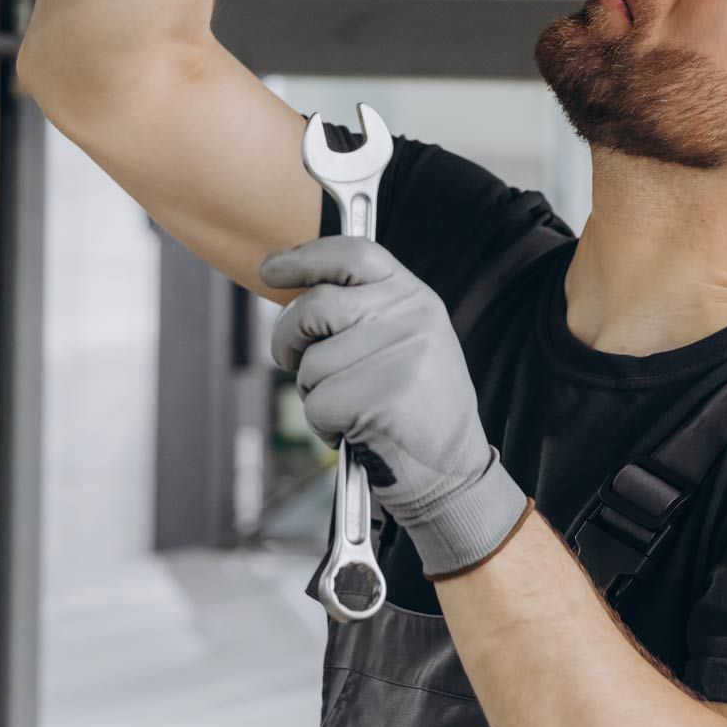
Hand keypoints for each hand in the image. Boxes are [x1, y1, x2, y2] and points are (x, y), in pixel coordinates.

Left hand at [262, 237, 528, 578]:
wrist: (454, 473)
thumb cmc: (416, 409)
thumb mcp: (409, 342)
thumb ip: (365, 310)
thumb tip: (295, 292)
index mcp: (417, 297)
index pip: (353, 254)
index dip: (305, 257)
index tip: (272, 270)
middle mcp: (412, 318)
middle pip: (314, 306)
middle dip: (286, 338)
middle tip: (292, 360)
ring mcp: (400, 356)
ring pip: (310, 363)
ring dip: (314, 393)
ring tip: (351, 408)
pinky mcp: (382, 398)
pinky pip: (316, 404)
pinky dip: (324, 426)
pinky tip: (356, 431)